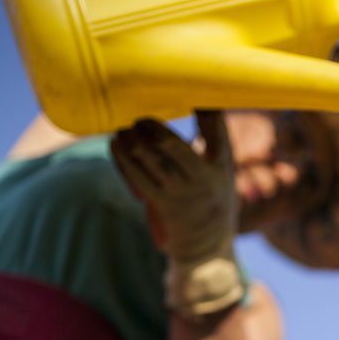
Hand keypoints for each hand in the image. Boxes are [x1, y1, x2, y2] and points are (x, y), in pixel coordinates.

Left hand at [111, 112, 244, 316]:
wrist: (207, 245)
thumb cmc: (211, 194)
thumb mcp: (221, 167)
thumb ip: (213, 136)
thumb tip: (200, 97)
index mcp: (222, 165)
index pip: (215, 129)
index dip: (203, 108)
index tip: (190, 94)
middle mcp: (203, 179)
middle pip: (170, 143)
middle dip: (150, 126)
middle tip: (141, 119)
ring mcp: (181, 193)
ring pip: (148, 157)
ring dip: (132, 138)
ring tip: (126, 129)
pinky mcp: (162, 204)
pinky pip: (136, 176)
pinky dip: (122, 157)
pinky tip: (116, 143)